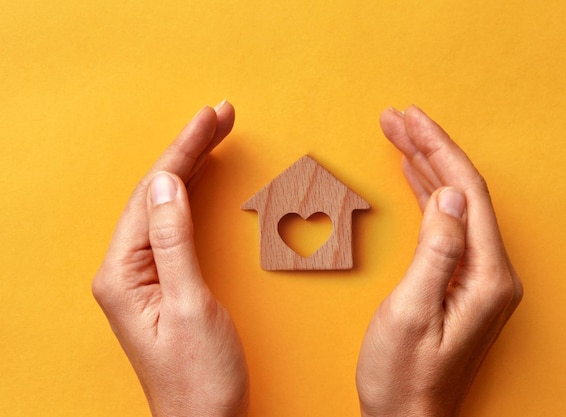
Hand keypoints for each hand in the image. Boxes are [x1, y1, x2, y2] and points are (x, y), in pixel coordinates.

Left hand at [92, 103, 248, 416]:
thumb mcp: (189, 304)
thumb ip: (173, 240)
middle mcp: (124, 270)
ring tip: (213, 134)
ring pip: (163, 205)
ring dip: (189, 167)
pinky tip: (199, 179)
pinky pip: (171, 225)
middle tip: (220, 115)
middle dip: (188, 150)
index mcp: (122, 273)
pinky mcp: (159, 282)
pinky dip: (189, 196)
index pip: (152, 194)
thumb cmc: (199, 376)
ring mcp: (140, 276)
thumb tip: (164, 184)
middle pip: (155, 193)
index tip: (211, 119)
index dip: (184, 151)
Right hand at [356, 106, 522, 416]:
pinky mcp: (463, 282)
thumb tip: (451, 195)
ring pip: (456, 203)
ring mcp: (479, 277)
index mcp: (486, 276)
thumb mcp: (410, 313)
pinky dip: (429, 194)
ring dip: (427, 166)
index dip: (437, 149)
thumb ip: (437, 250)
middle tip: (396, 117)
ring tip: (399, 135)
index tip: (409, 119)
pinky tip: (414, 177)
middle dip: (429, 148)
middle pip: (464, 191)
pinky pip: (449, 224)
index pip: (467, 192)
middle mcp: (491, 272)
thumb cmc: (402, 377)